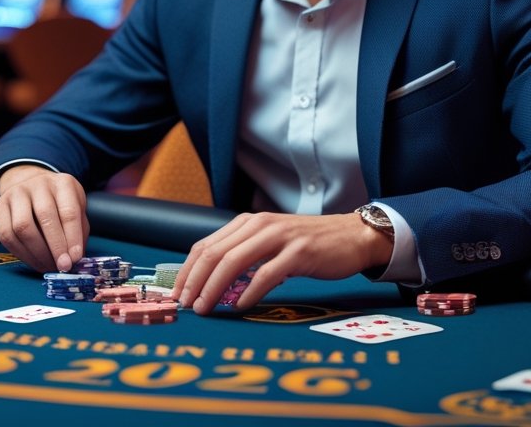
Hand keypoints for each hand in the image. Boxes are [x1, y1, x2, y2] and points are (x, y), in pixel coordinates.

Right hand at [0, 165, 88, 273]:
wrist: (33, 187)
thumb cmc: (60, 202)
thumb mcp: (77, 209)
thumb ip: (78, 231)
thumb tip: (74, 257)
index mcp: (63, 183)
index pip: (69, 211)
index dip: (72, 237)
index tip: (75, 258)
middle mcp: (39, 184)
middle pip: (45, 217)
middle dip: (55, 246)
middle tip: (62, 266)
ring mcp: (17, 193)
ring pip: (22, 227)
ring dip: (37, 253)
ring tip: (48, 265)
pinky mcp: (0, 206)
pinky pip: (6, 235)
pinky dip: (21, 253)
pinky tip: (34, 261)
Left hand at [173, 212, 393, 314]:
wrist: (352, 236)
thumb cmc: (309, 245)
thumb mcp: (270, 243)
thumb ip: (244, 256)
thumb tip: (211, 285)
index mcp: (248, 222)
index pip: (205, 245)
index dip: (187, 271)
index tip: (177, 294)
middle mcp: (260, 225)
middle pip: (215, 253)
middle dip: (195, 282)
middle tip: (187, 306)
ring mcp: (280, 237)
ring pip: (235, 261)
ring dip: (215, 289)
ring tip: (206, 308)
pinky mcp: (300, 253)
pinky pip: (267, 274)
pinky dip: (250, 292)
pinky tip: (240, 307)